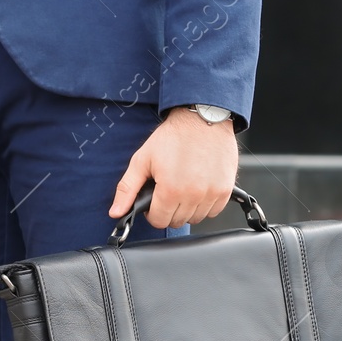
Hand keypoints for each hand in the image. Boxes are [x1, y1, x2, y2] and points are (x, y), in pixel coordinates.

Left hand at [109, 107, 237, 229]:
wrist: (202, 118)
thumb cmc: (174, 136)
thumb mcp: (142, 160)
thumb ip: (127, 189)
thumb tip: (116, 212)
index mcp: (170, 190)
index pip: (159, 221)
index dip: (153, 211)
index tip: (155, 198)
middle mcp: (193, 195)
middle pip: (177, 221)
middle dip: (169, 209)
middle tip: (169, 189)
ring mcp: (211, 194)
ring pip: (195, 218)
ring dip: (187, 208)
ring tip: (184, 186)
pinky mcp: (225, 190)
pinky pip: (213, 211)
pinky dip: (205, 205)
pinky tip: (199, 187)